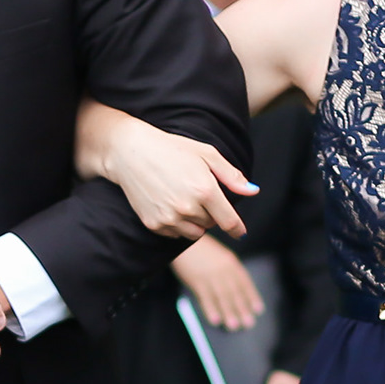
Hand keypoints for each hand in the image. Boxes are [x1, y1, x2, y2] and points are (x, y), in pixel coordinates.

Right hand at [91, 115, 253, 240]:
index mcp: (205, 190)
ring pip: (194, 233)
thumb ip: (232, 176)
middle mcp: (188, 208)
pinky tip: (170, 204)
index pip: (229, 222)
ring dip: (195, 222)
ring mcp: (169, 218)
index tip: (240, 232)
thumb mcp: (207, 154)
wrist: (131, 153)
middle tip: (197, 193)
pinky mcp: (154, 224)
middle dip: (210, 213)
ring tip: (184, 199)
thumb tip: (254, 191)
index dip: (237, 229)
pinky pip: (175, 234)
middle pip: (211, 225)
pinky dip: (178, 224)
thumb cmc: (172, 149)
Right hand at [174, 236, 261, 330]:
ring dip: (228, 313)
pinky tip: (215, 320)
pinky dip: (210, 310)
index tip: (258, 309)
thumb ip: (228, 271)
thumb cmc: (201, 250)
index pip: (244, 282)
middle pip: (235, 292)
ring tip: (234, 326)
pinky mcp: (197, 281)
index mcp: (231, 263)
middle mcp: (223, 270)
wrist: (183, 242)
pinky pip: (205, 298)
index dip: (252, 296)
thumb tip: (234, 292)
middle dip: (242, 309)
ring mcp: (210, 276)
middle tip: (248, 323)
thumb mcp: (219, 256)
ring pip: (222, 297)